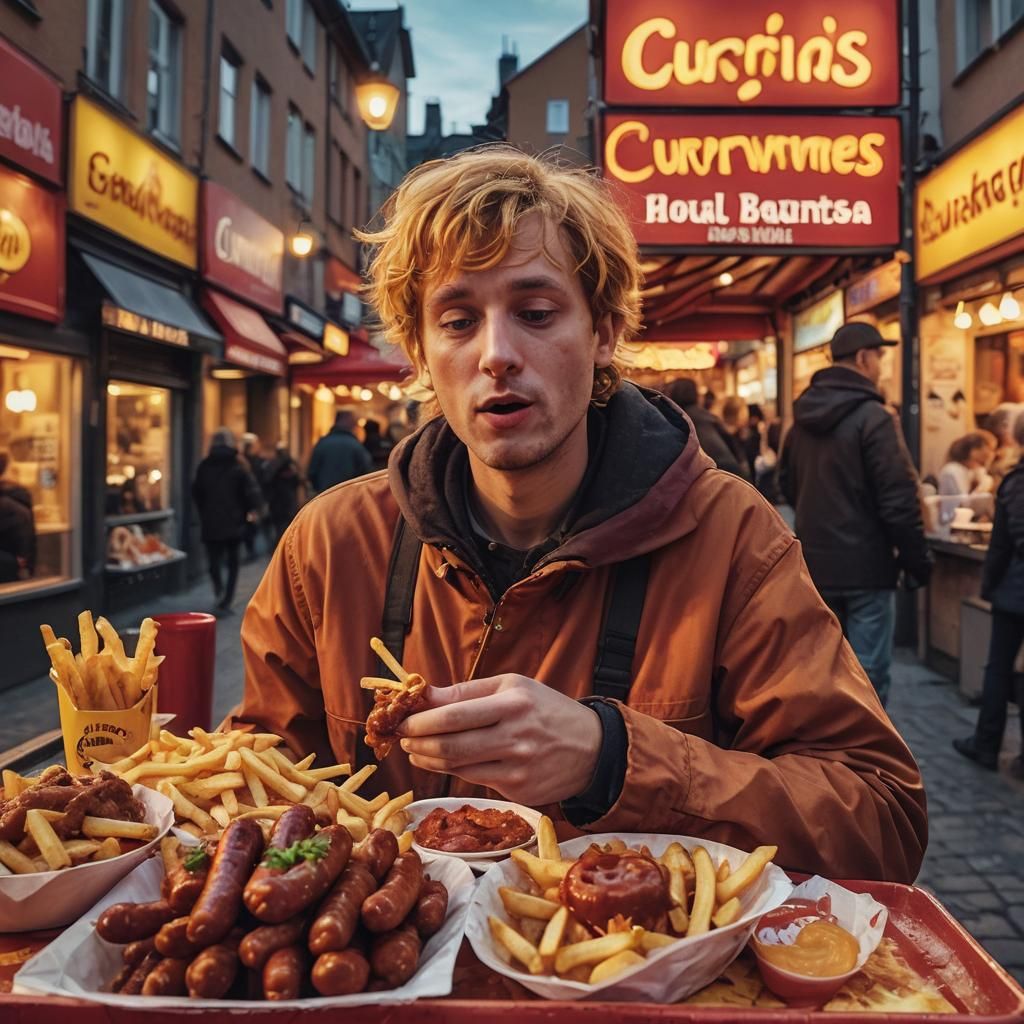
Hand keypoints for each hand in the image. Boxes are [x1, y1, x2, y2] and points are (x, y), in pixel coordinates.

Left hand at [398, 674, 602, 805]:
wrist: (593, 748)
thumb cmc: (545, 709)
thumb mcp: (512, 686)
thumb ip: (466, 692)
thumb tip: (423, 695)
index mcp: (514, 704)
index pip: (455, 715)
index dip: (421, 721)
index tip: (402, 720)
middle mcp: (516, 737)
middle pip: (451, 746)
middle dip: (417, 743)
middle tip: (402, 738)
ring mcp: (519, 769)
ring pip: (458, 767)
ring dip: (427, 759)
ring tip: (415, 750)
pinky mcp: (519, 791)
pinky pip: (475, 780)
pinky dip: (452, 771)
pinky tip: (443, 761)